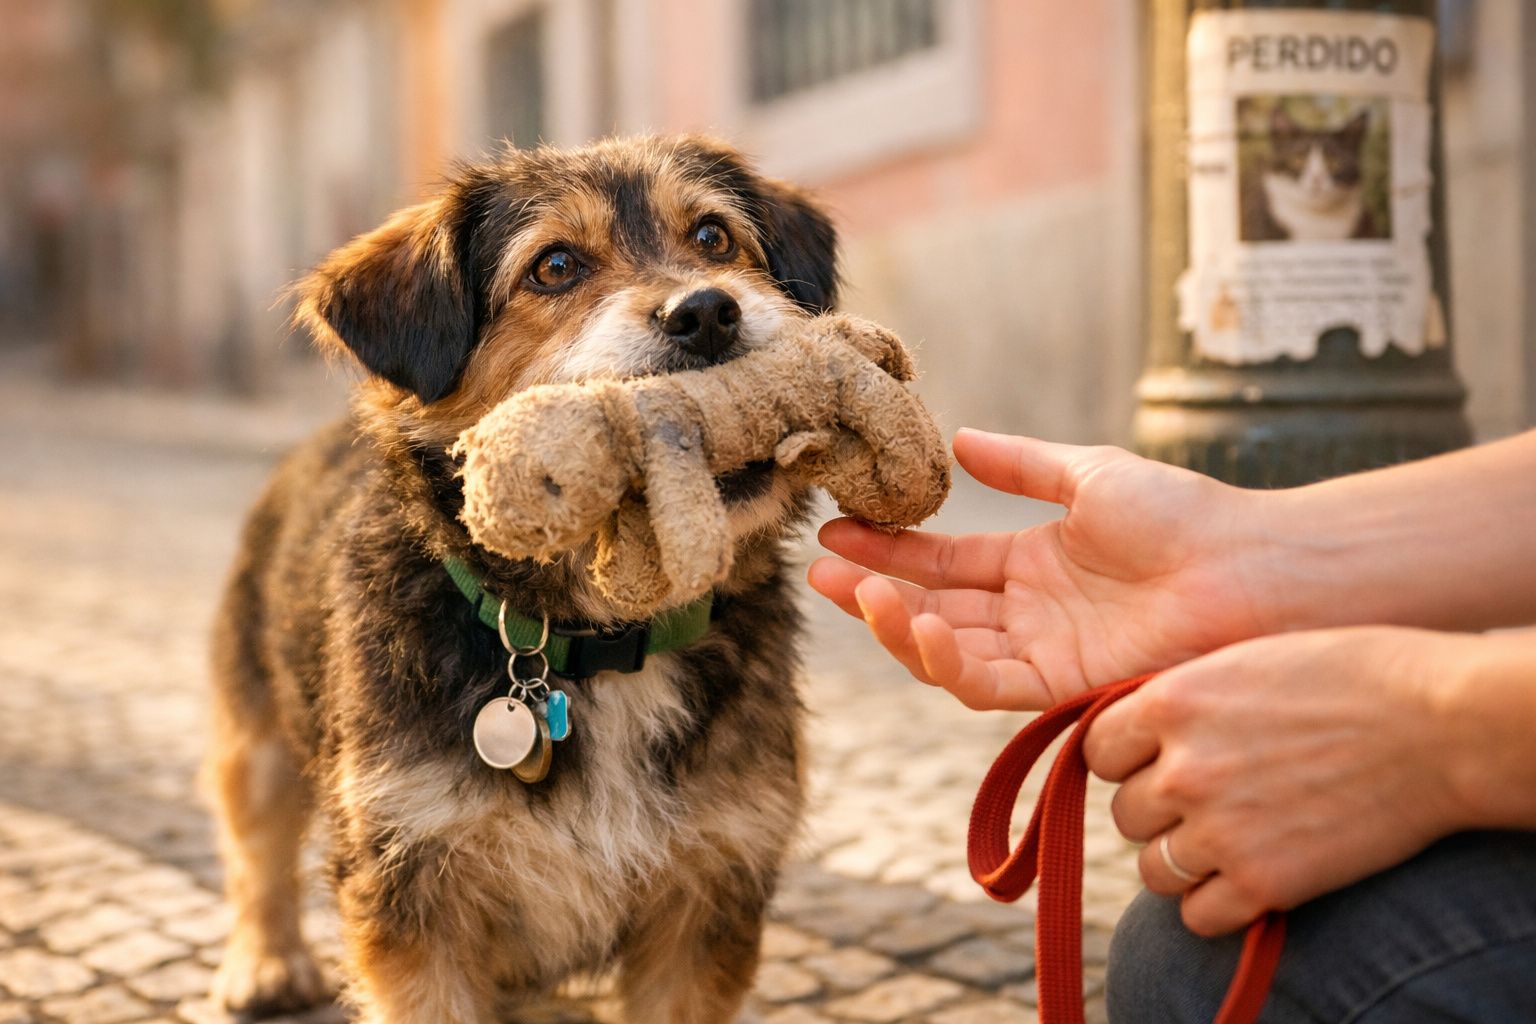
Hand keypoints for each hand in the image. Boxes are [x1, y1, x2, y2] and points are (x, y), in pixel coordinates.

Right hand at [808, 429, 1278, 708]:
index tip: (836, 529)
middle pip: (932, 609)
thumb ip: (1023, 463)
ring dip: (895, 626)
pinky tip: (918, 621)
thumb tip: (961, 439)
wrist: (1248, 566)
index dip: (889, 549)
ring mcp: (1041, 654)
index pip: (944, 562)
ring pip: (946, 652)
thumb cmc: (1185, 515)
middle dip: (872, 592)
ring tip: (856, 592)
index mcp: (1032, 566)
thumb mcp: (1090, 474)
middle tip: (819, 570)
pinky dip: (945, 659)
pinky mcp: (1061, 688)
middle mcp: (1028, 616)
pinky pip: (986, 682)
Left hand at [1082, 627, 1471, 935]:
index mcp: (1171, 703)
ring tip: (1230, 840)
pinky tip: (1249, 878)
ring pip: (1154, 869)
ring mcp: (1221, 829)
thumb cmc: (1351, 676)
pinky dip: (1218, 904)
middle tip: (1210, 799)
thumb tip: (1138, 735)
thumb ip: (1183, 701)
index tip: (1160, 759)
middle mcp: (1183, 769)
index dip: (1128, 758)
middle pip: (1125, 813)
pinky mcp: (1266, 882)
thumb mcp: (1244, 661)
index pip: (1097, 750)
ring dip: (1183, 860)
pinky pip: (1198, 915)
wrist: (1439, 724)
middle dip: (1160, 809)